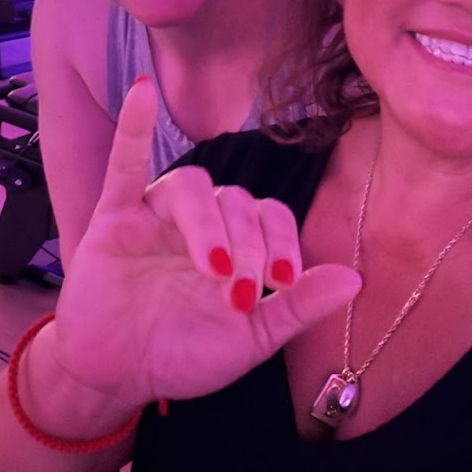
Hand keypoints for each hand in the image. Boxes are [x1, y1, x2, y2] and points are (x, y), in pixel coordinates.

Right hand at [49, 77, 360, 410]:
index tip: (284, 282)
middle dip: (247, 247)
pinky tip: (142, 93)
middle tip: (241, 294)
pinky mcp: (114, 217)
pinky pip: (125, 164)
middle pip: (234, 201)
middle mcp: (201, 220)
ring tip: (214, 267)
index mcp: (236, 242)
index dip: (283, 243)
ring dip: (208, 223)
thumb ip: (299, 307)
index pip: (271, 216)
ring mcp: (157, 215)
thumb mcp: (251, 340)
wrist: (118, 377)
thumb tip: (357, 278)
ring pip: (191, 187)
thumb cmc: (184, 353)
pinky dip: (134, 128)